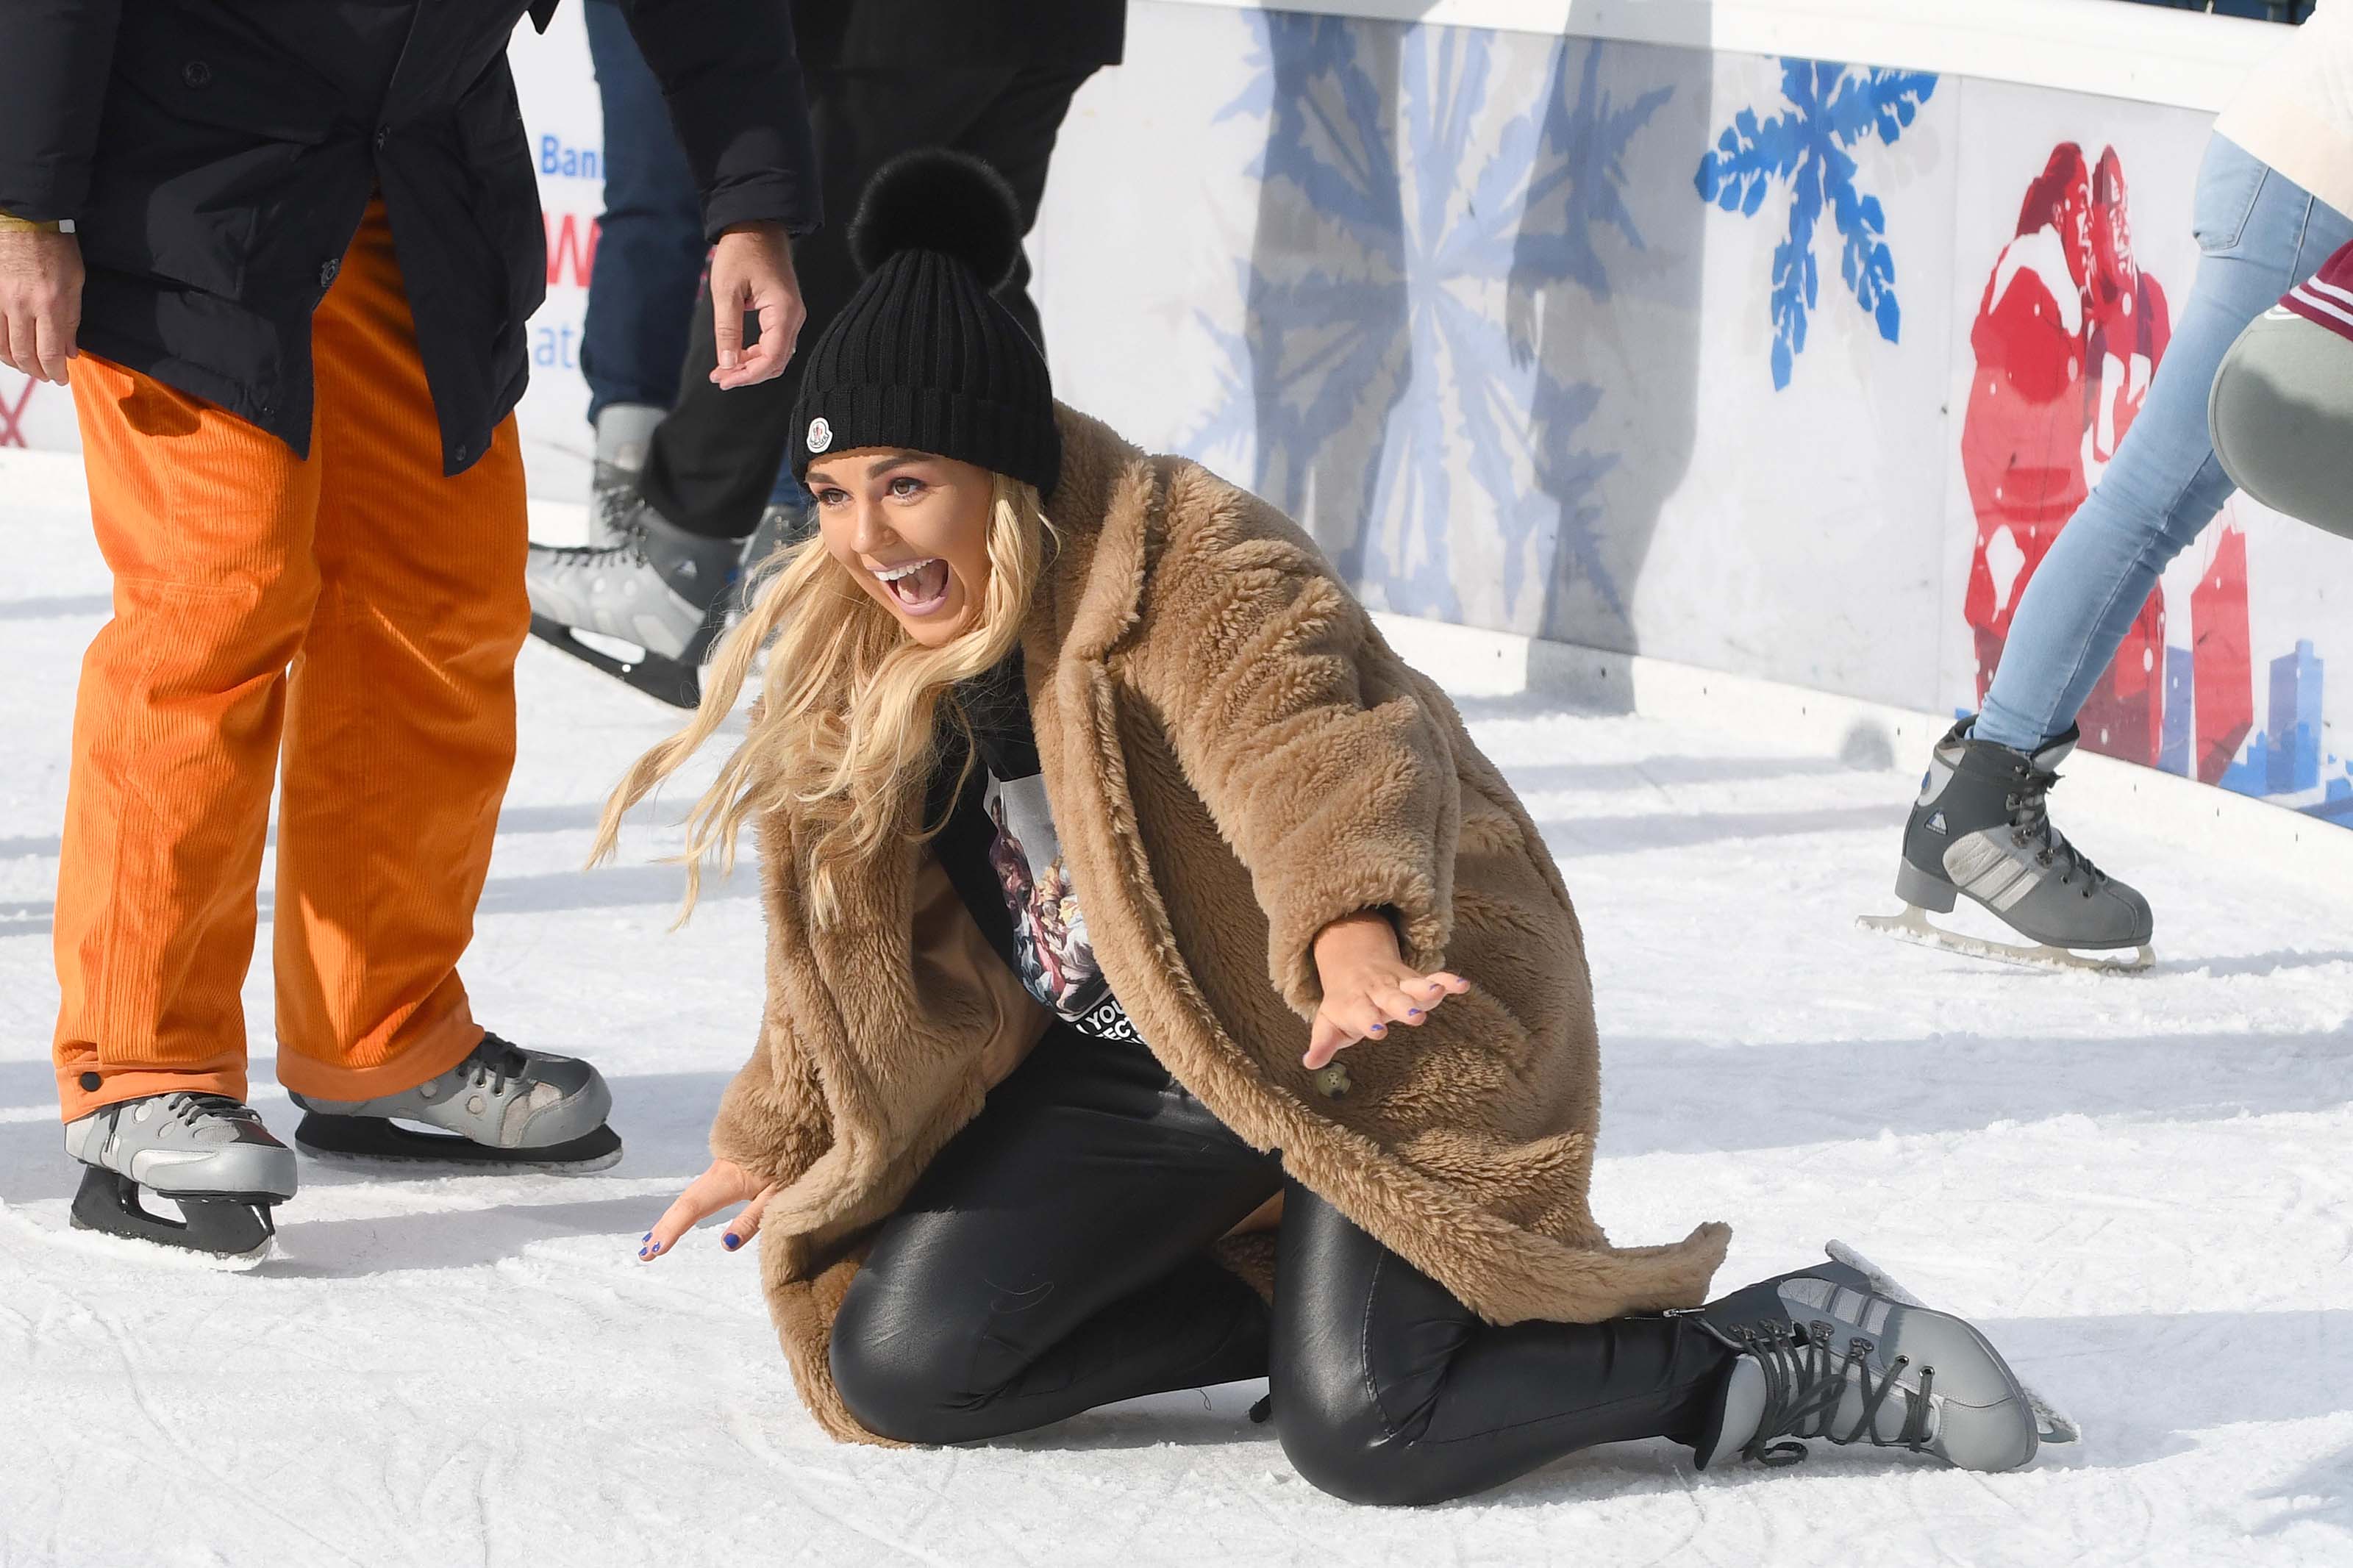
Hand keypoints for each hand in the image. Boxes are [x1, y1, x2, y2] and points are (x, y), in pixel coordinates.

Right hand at [0, 226, 83, 384]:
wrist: (25, 219)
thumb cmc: (55, 248)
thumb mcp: (76, 283)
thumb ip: (72, 320)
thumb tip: (70, 351)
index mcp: (50, 304)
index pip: (50, 353)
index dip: (56, 372)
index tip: (62, 378)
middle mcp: (22, 306)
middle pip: (24, 355)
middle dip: (37, 372)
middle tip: (47, 376)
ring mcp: (0, 300)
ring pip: (2, 345)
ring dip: (16, 362)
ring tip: (29, 367)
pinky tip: (8, 350)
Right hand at [640, 1157, 779, 1260]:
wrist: (793, 1115)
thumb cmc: (792, 1155)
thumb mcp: (778, 1192)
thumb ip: (753, 1218)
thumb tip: (726, 1244)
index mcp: (728, 1180)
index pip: (693, 1208)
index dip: (673, 1229)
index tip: (655, 1250)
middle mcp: (717, 1172)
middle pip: (684, 1203)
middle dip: (664, 1228)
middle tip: (645, 1254)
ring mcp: (719, 1166)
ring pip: (689, 1196)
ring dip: (670, 1219)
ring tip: (652, 1242)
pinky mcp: (726, 1163)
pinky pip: (698, 1190)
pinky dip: (683, 1207)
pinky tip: (678, 1218)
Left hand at [706, 221, 803, 390]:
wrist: (757, 225)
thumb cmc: (741, 252)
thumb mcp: (726, 290)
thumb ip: (727, 329)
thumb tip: (727, 363)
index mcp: (784, 311)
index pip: (772, 358)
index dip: (748, 375)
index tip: (723, 379)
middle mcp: (794, 317)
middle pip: (776, 362)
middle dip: (748, 374)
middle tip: (718, 378)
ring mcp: (791, 316)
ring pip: (775, 355)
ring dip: (751, 366)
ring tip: (723, 369)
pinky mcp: (784, 313)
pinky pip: (774, 343)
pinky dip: (755, 354)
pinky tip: (735, 355)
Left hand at [1304, 911, 1469, 1070]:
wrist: (1353, 965)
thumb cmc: (1343, 1005)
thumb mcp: (1328, 1023)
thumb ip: (1323, 1043)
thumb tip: (1309, 1062)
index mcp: (1356, 1004)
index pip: (1362, 1014)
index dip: (1368, 1022)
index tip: (1377, 1031)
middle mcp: (1378, 992)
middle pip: (1391, 998)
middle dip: (1402, 1006)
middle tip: (1415, 1017)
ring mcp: (1397, 984)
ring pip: (1413, 985)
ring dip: (1426, 988)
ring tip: (1438, 991)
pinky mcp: (1414, 980)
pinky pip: (1433, 978)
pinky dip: (1447, 981)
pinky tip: (1463, 985)